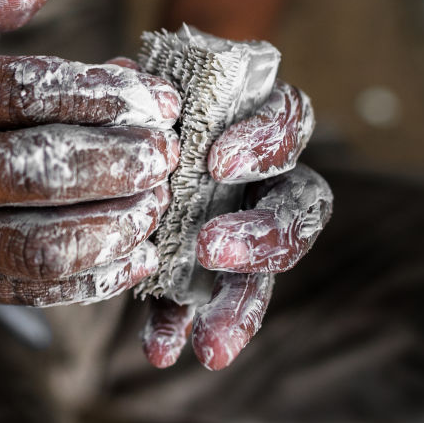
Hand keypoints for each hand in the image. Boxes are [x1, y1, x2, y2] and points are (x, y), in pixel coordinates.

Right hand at [0, 0, 181, 308]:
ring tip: (156, 202)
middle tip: (167, 153)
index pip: (22, 91)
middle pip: (36, 169)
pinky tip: (137, 252)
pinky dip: (98, 277)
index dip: (100, 94)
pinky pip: (36, 290)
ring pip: (42, 243)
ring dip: (116, 224)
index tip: (158, 98)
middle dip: (117, 161)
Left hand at [141, 81, 333, 369]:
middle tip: (213, 250)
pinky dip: (181, 325)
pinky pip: (207, 302)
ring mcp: (246, 230)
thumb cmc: (149, 106)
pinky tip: (159, 350)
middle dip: (263, 236)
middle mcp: (268, 181)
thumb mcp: (145, 92)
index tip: (216, 160)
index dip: (262, 140)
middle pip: (298, 208)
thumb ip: (140, 90)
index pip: (289, 122)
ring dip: (240, 305)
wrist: (133, 138)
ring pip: (270, 271)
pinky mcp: (212, 270)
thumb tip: (124, 73)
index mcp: (259, 125)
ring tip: (211, 344)